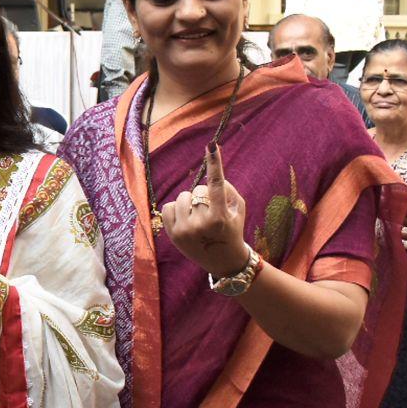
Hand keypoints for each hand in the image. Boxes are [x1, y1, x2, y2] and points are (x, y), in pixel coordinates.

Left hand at [161, 145, 249, 278]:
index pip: (217, 185)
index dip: (214, 164)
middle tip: (210, 213)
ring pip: (181, 197)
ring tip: (198, 218)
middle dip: (203, 197)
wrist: (223, 261)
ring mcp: (185, 230)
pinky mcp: (172, 234)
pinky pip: (168, 206)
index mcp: (220, 217)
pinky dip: (176, 209)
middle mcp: (201, 224)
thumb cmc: (232, 229)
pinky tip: (185, 220)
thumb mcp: (238, 209)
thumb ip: (227, 189)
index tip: (211, 146)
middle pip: (196, 191)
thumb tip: (210, 173)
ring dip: (189, 202)